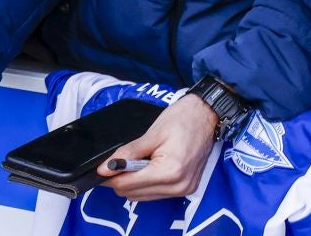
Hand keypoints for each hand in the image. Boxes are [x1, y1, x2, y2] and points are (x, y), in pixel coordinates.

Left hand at [96, 94, 218, 201]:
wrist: (208, 114)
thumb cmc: (183, 118)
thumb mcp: (152, 133)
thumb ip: (127, 153)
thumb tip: (104, 168)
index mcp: (170, 171)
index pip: (127, 184)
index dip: (111, 175)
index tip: (103, 166)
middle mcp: (177, 186)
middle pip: (132, 194)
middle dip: (121, 179)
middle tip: (120, 161)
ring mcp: (183, 189)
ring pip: (141, 196)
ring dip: (133, 183)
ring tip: (137, 161)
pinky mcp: (186, 189)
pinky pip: (155, 194)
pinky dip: (146, 183)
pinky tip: (149, 167)